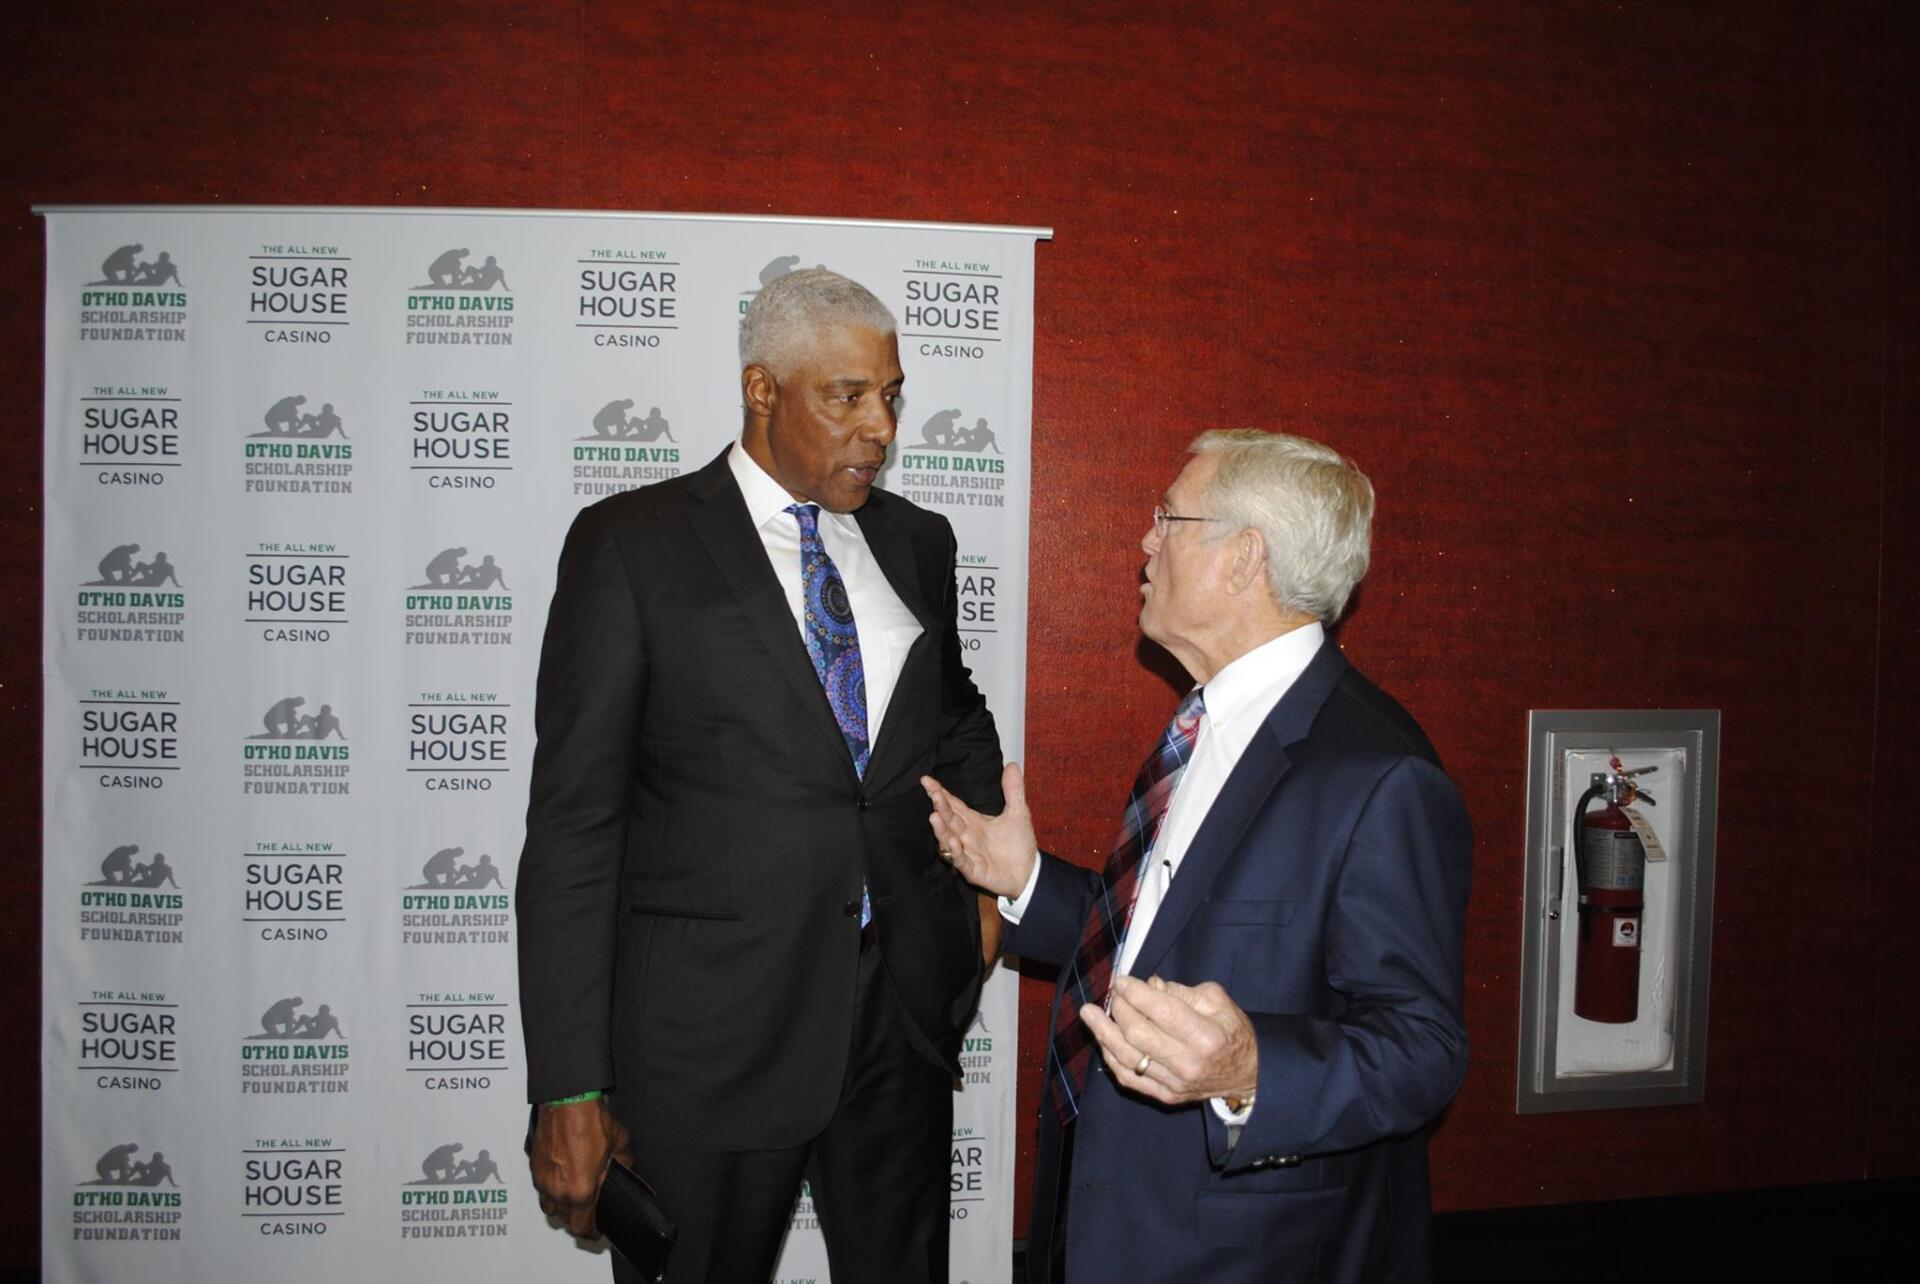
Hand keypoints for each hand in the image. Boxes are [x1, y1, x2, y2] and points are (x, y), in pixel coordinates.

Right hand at [530, 1097, 630, 1238]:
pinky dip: (550, 1189)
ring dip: (560, 1207)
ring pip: (549, 1207)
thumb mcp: (619, 1144)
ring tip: (573, 1196)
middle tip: (587, 1210)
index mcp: (581, 1191)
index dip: (590, 1233)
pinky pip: (541, 1188)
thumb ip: (623, 1163)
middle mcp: (558, 1191)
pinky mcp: (534, 1168)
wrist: (567, 1101)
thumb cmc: (590, 1121)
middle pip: (563, 1220)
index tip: (595, 1230)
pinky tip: (562, 1177)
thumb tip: (625, 1169)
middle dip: (576, 1219)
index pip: (581, 1227)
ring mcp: (542, 1180)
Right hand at [920, 763, 1037, 898]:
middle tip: (934, 795)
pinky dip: (956, 853)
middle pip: (950, 819)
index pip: (954, 804)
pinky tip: (954, 842)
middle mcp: (967, 836)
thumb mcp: (1018, 813)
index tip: (926, 780)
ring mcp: (968, 853)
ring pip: (949, 840)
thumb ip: (1013, 791)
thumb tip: (1011, 765)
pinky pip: (962, 861)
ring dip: (942, 829)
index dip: (940, 793)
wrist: (1029, 873)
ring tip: (934, 816)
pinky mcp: (974, 870)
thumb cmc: (1019, 844)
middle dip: (940, 807)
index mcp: (974, 822)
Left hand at [1081, 974, 1258, 1106]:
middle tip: (1112, 994)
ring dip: (1104, 1033)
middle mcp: (1188, 1064)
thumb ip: (1182, 991)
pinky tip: (1103, 1040)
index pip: (1162, 1011)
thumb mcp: (1218, 1001)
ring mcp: (1175, 1084)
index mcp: (1206, 1037)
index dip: (1137, 993)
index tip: (1122, 980)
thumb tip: (1150, 985)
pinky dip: (1112, 1058)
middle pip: (1139, 1035)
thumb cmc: (1232, 1033)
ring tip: (1089, 1014)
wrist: (1249, 1076)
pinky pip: (1130, 1079)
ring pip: (1128, 1058)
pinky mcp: (1166, 1096)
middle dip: (1119, 1009)